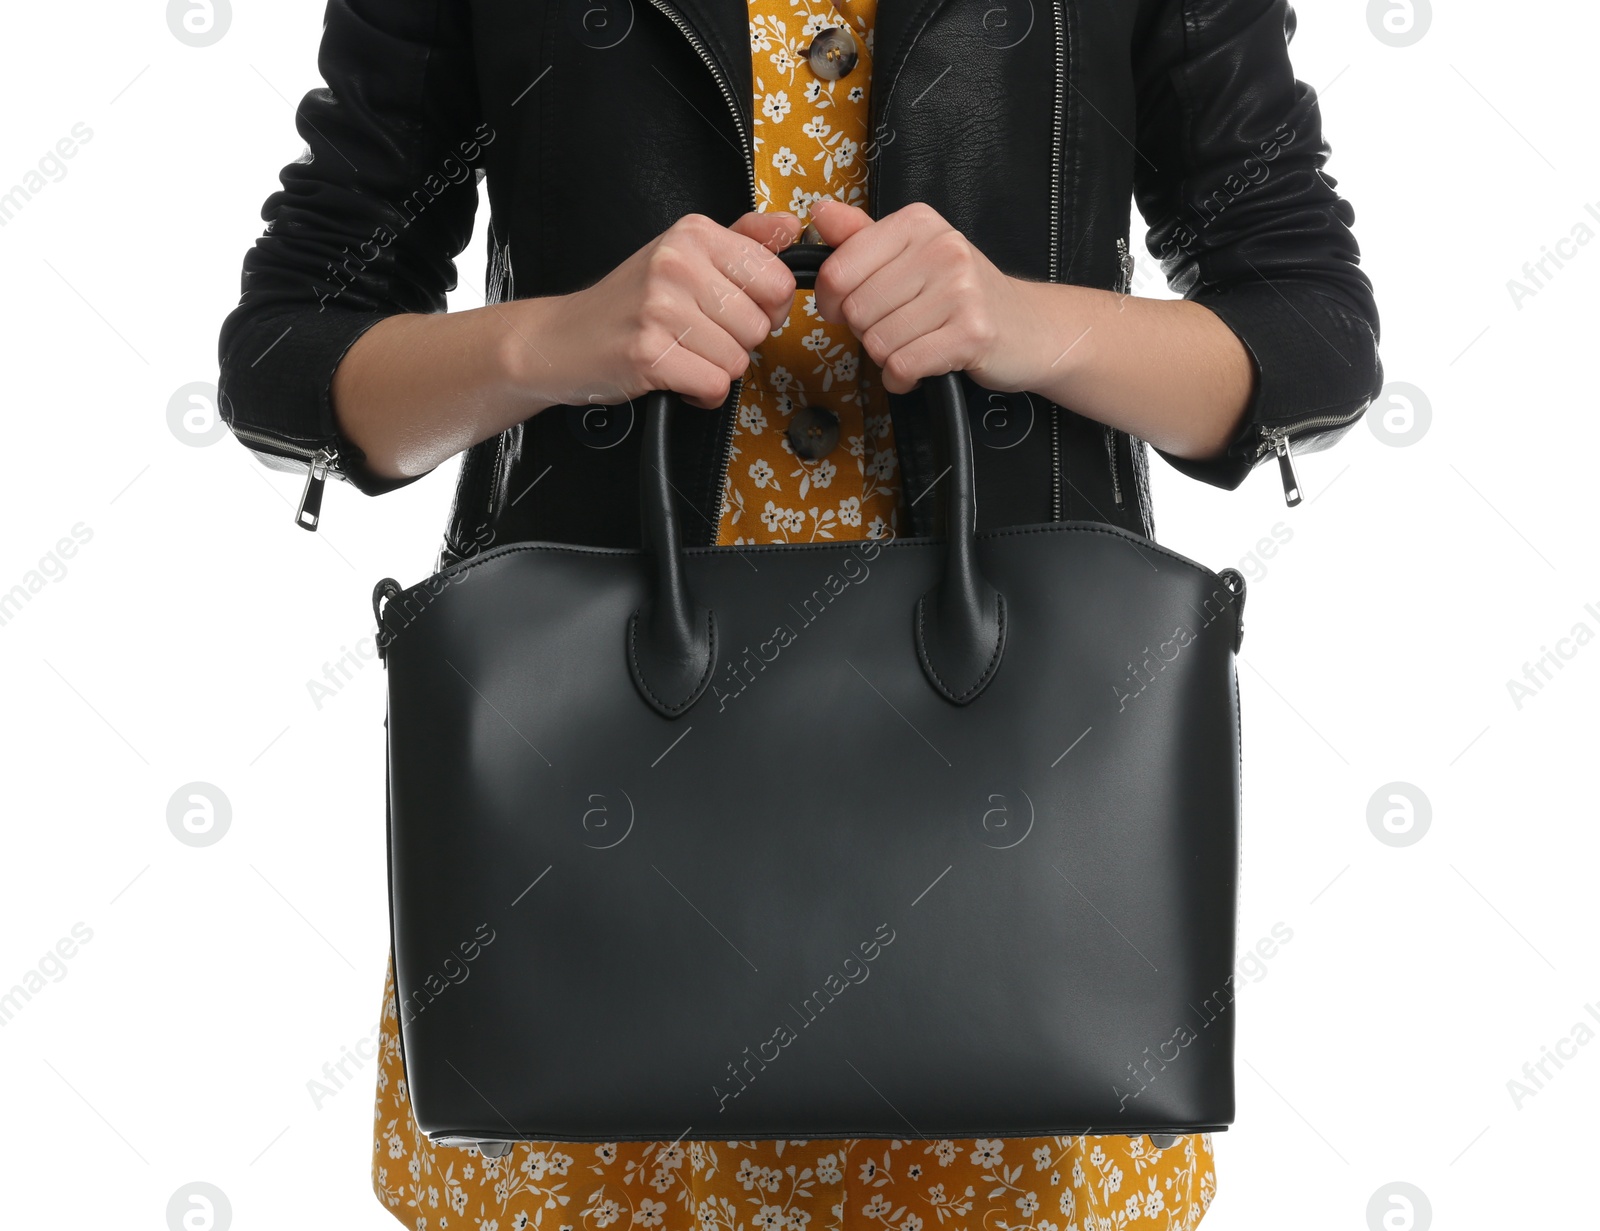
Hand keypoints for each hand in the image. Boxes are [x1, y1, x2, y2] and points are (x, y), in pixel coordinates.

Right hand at [529, 211, 801, 409]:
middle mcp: (677, 264)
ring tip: (685, 354)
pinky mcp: (648, 353)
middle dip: (739, 343)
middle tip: (701, 336)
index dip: (770, 308)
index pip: (777, 280)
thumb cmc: (628, 302)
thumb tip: (791, 227)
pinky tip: (678, 377)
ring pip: (739, 359)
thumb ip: (743, 241)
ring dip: (717, 369)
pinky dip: (701, 394)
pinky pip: (713, 386)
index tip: (741, 311)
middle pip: (760, 326)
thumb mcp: (684, 255)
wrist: (561, 338)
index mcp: (694, 235)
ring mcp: (661, 308)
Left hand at [806, 198, 1047, 394]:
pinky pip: (903, 365)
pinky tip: (920, 367)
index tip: (849, 308)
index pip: (838, 269)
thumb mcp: (913, 255)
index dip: (832, 302)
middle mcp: (941, 248)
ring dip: (887, 357)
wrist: (1030, 327)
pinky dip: (902, 378)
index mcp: (918, 224)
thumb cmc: (964, 295)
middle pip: (856, 311)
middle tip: (898, 328)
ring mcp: (960, 290)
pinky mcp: (971, 333)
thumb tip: (820, 213)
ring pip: (878, 342)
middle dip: (867, 332)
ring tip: (916, 344)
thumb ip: (862, 237)